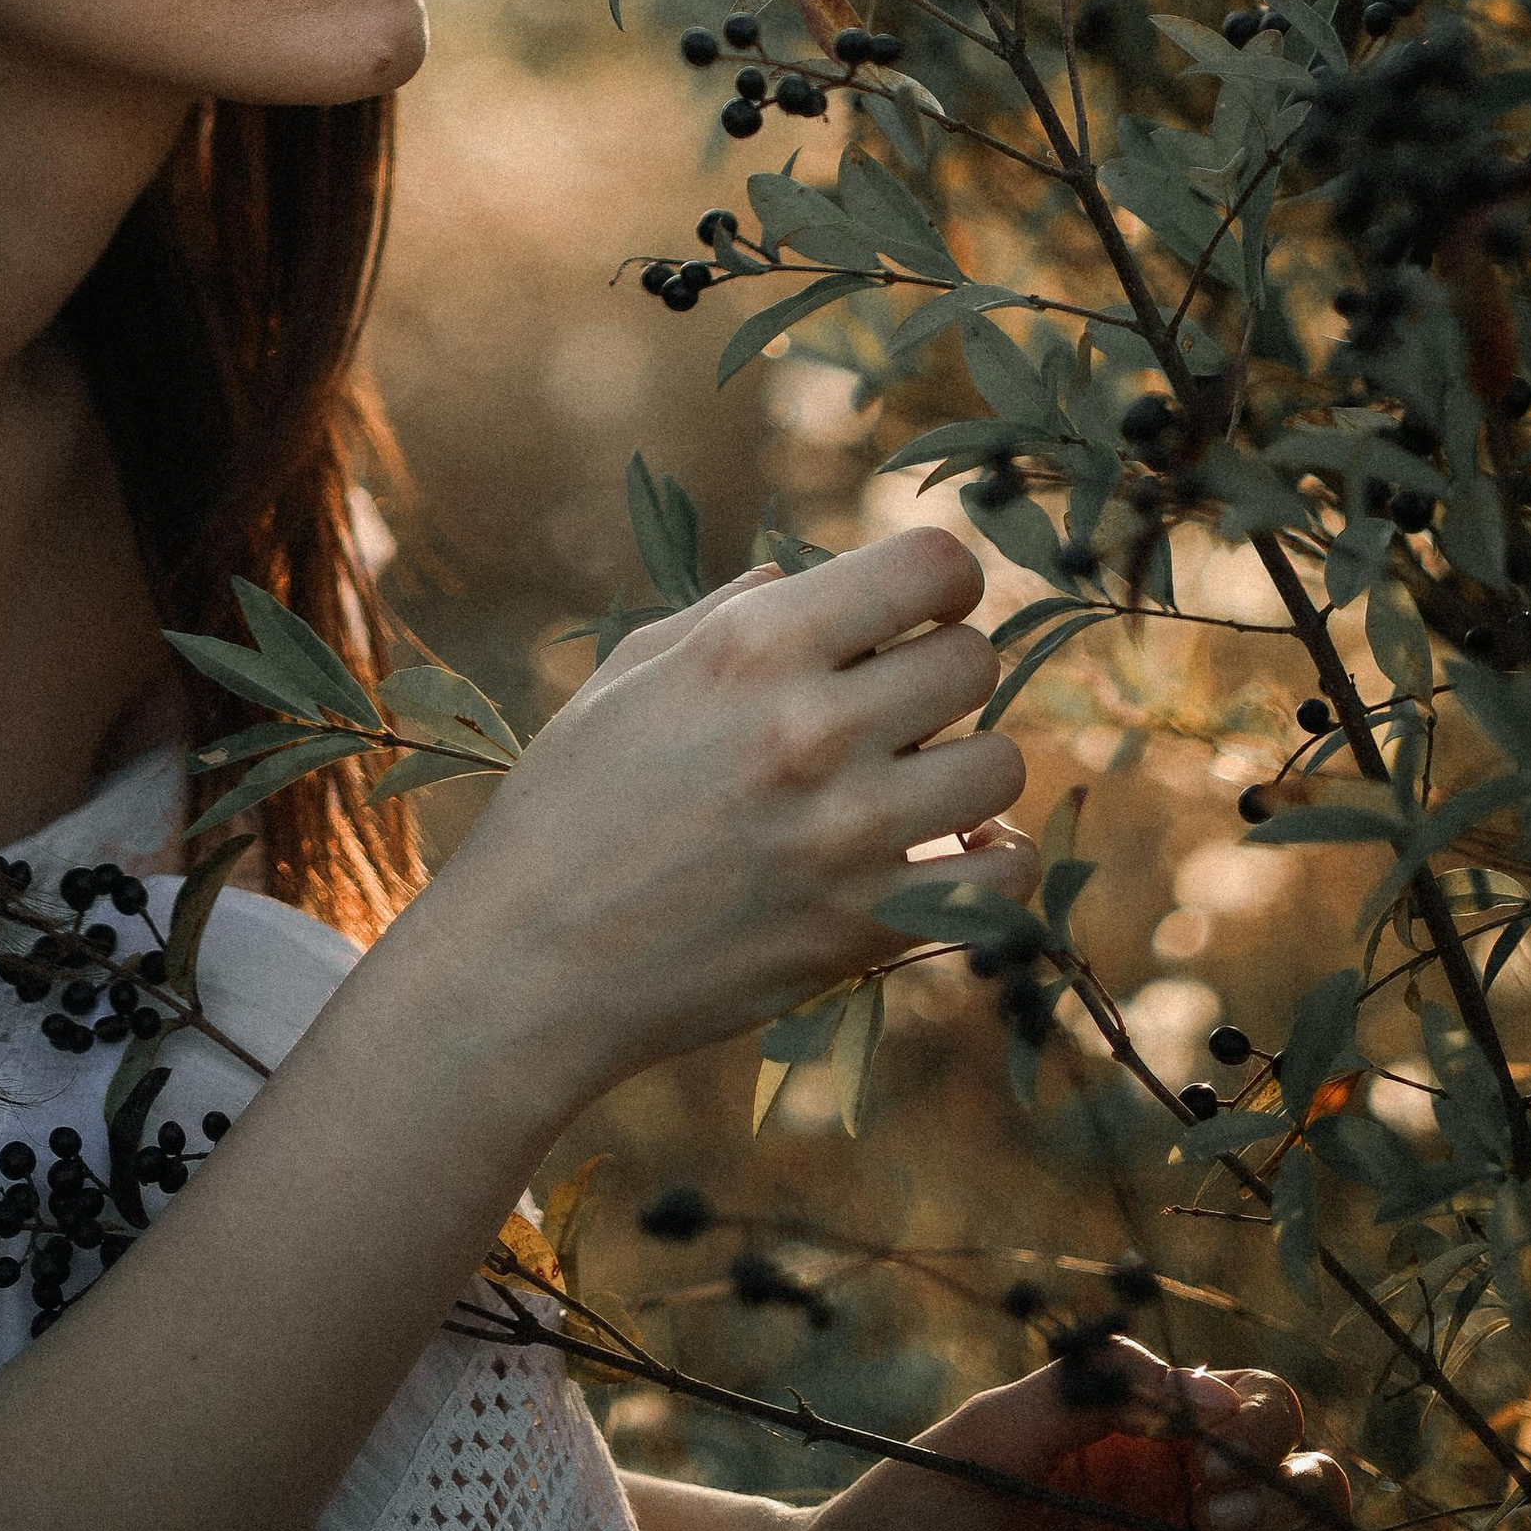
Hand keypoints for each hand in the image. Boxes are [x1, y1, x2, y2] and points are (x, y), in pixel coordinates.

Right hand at [414, 523, 1033, 1113]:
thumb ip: (728, 611)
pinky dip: (991, 864)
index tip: (924, 607)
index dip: (945, 579)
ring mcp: (846, 834)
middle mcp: (812, 726)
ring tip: (916, 783)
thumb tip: (800, 571)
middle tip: (901, 704)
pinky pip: (1001, 880)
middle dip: (945, 672)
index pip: (931, 565)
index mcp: (754, 643)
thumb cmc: (565, 803)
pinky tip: (951, 852)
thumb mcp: (631, 673)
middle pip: (974, 662)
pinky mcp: (864, 929)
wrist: (529, 965)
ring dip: (967, 769)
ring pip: (1000, 765)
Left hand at [814, 1346, 1353, 1530]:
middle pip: (1299, 1467)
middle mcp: (1178, 1497)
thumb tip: (1206, 1391)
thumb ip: (1089, 1387)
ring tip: (1213, 1530)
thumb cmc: (918, 1506)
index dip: (1255, 1418)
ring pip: (1302, 1526)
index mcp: (1142, 1434)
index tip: (1208, 1444)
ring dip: (1292, 1516)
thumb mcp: (997, 1427)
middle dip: (1288, 1473)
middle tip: (1214, 1501)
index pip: (1250, 1404)